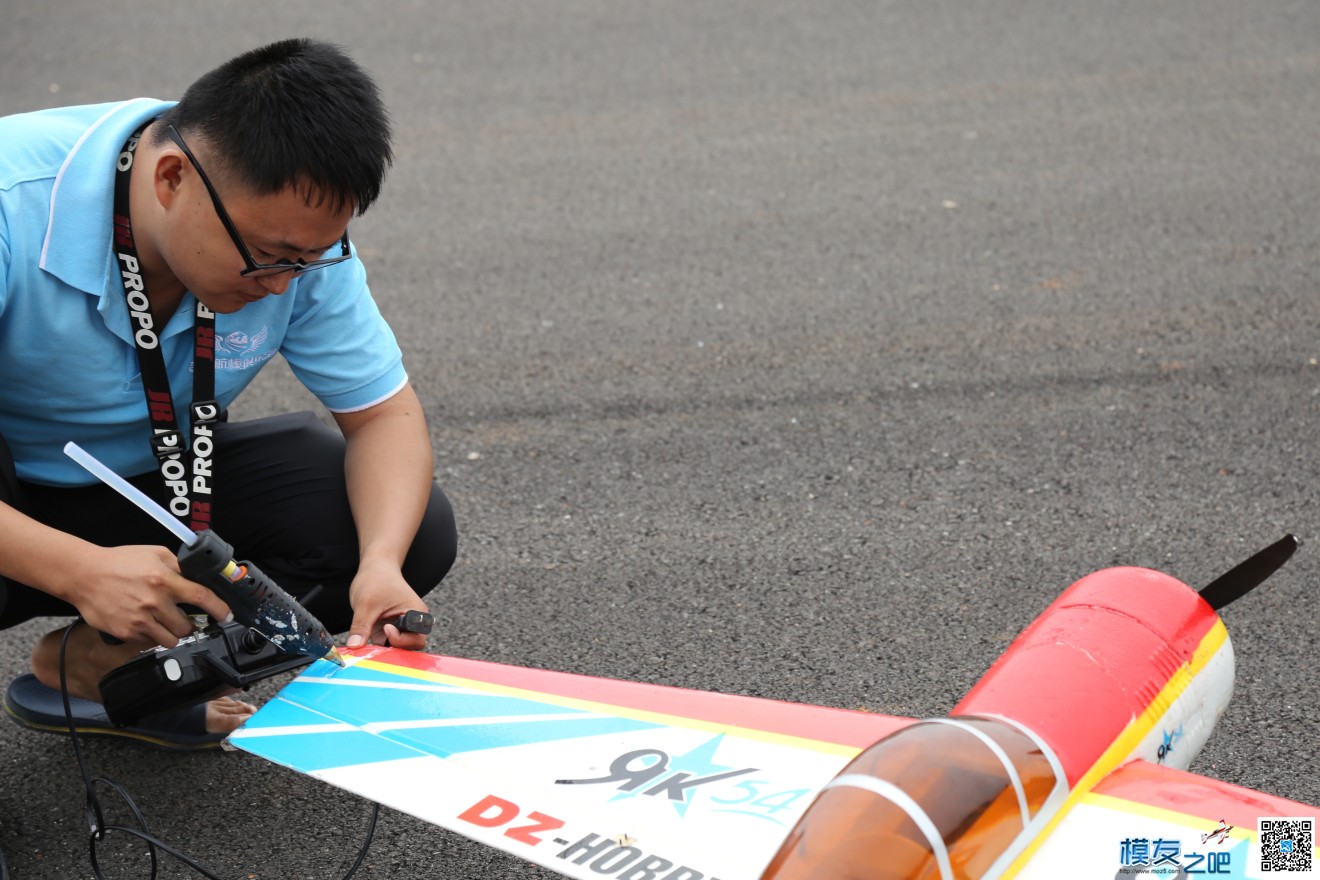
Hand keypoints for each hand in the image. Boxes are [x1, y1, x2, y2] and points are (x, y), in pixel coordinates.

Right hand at [67, 544, 232, 647]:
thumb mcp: (154, 553)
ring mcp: (139, 620)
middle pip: (187, 626)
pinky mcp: (125, 632)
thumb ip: (178, 565)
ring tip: (164, 622)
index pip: (201, 596)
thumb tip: (198, 576)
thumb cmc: (118, 562)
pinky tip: (145, 623)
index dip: (219, 608)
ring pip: (170, 640)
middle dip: (188, 623)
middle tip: (183, 617)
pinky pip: (149, 643)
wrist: (83, 575)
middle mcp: (153, 602)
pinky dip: (152, 636)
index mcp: (164, 580)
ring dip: (172, 633)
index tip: (227, 615)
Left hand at [345, 559, 429, 650]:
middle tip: (376, 641)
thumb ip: (361, 627)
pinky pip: (386, 644)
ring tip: (369, 638)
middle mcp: (413, 623)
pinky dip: (376, 646)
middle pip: (410, 647)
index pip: (415, 639)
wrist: (375, 568)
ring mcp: (401, 627)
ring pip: (397, 648)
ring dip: (383, 648)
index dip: (400, 639)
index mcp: (416, 613)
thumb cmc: (377, 579)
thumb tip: (354, 646)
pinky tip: (366, 639)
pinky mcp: (389, 630)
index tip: (385, 628)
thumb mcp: (365, 604)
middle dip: (393, 648)